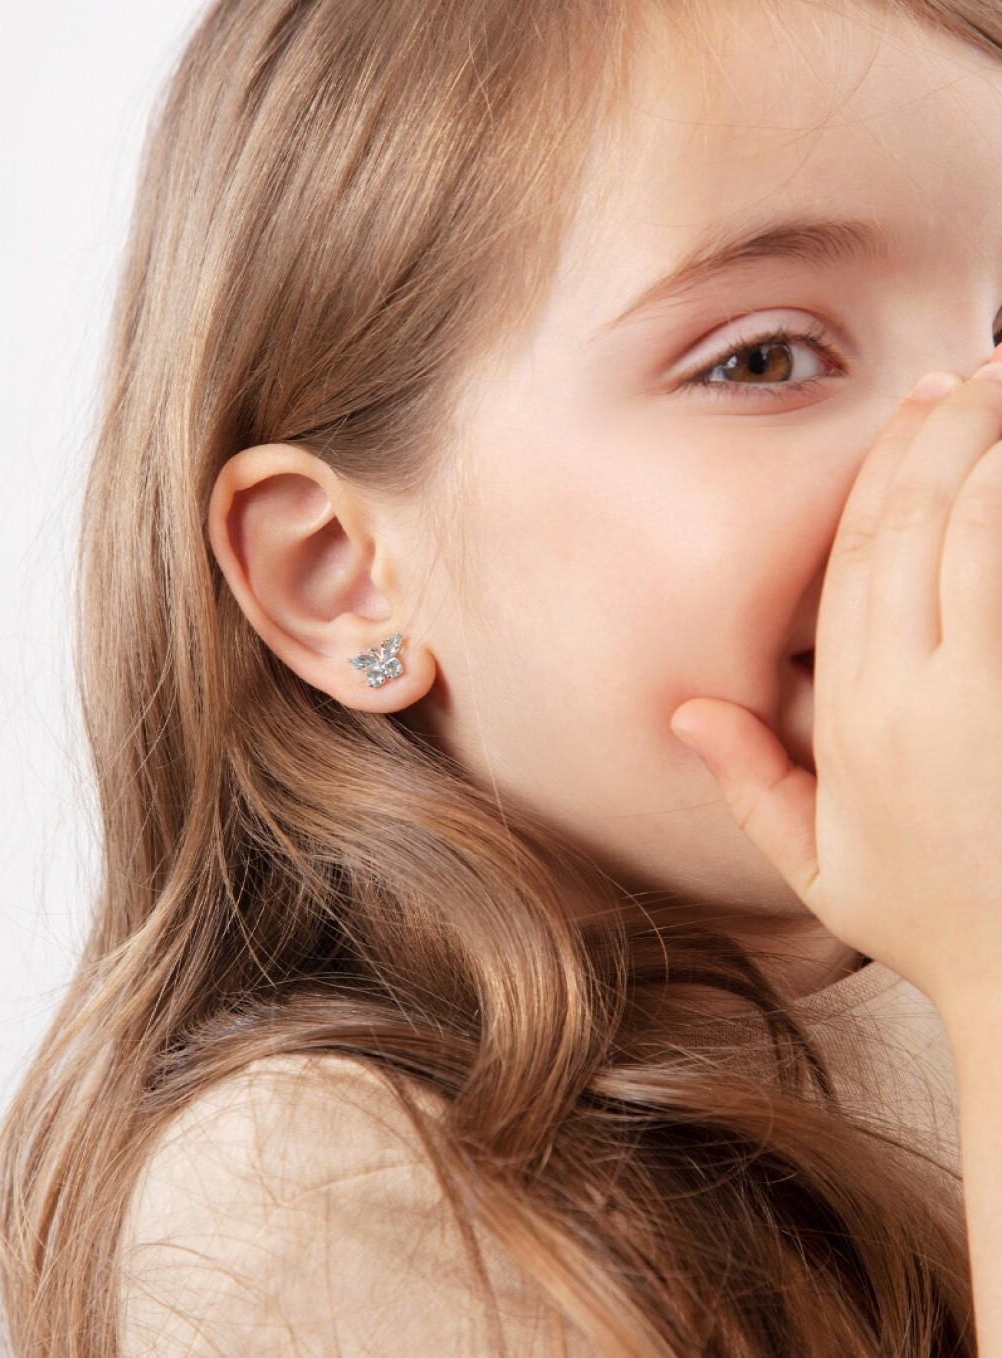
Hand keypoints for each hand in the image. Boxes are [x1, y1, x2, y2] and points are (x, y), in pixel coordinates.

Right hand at [669, 345, 1001, 1028]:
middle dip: (942, 435)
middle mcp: (912, 693)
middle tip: (972, 372)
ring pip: (976, 537)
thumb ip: (751, 780)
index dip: (885, 472)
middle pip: (916, 528)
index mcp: (855, 717)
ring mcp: (981, 693)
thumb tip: (688, 711)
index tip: (916, 407)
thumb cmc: (933, 920)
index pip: (858, 561)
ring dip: (990, 453)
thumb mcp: (817, 866)